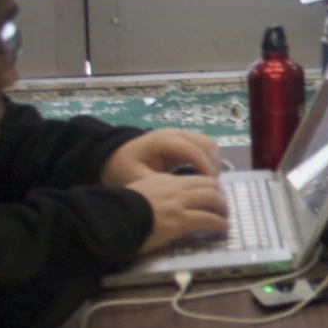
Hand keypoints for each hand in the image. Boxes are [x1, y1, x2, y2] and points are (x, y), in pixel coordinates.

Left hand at [102, 128, 224, 186]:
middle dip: (213, 166)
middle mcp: (175, 134)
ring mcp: (180, 135)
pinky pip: (205, 147)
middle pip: (207, 144)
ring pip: (209, 144)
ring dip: (214, 163)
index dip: (205, 168)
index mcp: (163, 141)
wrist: (113, 158)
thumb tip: (184, 193)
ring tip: (209, 183)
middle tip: (212, 188)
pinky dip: (209, 161)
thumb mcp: (136, 179)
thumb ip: (160, 184)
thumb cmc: (123, 169)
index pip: (194, 150)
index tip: (210, 188)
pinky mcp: (183, 141)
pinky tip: (203, 177)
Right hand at [127, 171, 229, 253]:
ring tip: (225, 218)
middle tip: (223, 206)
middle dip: (220, 196)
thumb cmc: (119, 208)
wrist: (111, 217)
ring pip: (213, 200)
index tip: (212, 195)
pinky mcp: (181, 220)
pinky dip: (219, 223)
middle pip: (209, 186)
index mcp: (163, 180)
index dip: (208, 186)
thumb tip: (159, 202)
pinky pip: (208, 219)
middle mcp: (175, 188)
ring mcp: (179, 204)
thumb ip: (152, 192)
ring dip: (222, 209)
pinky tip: (222, 228)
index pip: (194, 179)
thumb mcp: (138, 192)